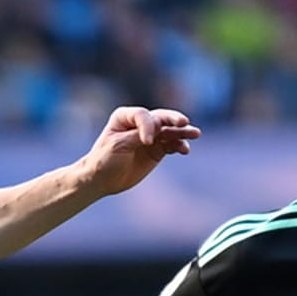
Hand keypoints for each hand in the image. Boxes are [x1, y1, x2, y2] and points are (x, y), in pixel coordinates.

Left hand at [78, 107, 199, 196]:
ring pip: (170, 131)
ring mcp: (150, 136)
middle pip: (161, 118)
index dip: (148, 126)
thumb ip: (138, 136)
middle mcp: (140, 124)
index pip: (143, 115)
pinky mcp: (157, 150)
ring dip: (182, 132)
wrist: (101, 180)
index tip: (146, 142)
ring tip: (195, 133)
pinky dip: (179, 146)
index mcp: (125, 117)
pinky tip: (185, 150)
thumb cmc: (104, 160)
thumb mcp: (118, 146)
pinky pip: (172, 145)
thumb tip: (161, 129)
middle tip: (184, 122)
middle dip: (173, 120)